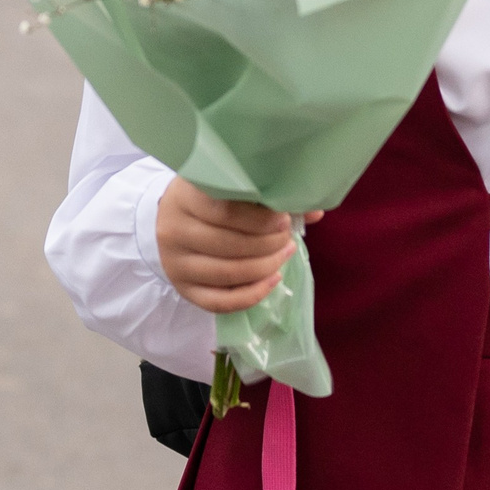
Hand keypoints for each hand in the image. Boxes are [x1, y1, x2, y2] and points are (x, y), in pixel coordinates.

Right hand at [155, 179, 317, 312]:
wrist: (175, 216)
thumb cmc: (213, 197)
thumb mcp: (234, 187)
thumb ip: (271, 197)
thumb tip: (315, 212)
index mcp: (185, 196)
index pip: (226, 212)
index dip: (261, 220)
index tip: (284, 219)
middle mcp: (174, 230)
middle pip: (229, 245)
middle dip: (269, 244)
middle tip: (287, 238)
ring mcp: (175, 263)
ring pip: (227, 273)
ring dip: (266, 267)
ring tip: (286, 253)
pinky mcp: (182, 288)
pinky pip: (219, 302)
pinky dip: (252, 295)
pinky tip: (274, 280)